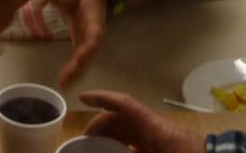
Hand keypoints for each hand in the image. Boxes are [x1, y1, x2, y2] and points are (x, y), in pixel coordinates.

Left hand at [31, 0, 106, 87]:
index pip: (94, 36)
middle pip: (90, 55)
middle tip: (65, 81)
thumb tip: (34, 5)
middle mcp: (95, 33)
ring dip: (77, 74)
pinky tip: (64, 81)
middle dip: (79, 68)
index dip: (88, 48)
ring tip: (64, 85)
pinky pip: (81, 60)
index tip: (79, 58)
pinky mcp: (84, 44)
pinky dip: (75, 71)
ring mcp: (91, 41)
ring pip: (87, 61)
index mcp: (93, 18)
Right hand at [80, 90, 203, 152]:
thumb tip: (115, 152)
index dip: (101, 98)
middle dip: (100, 126)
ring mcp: (158, 138)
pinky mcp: (163, 147)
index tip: (82, 98)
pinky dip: (123, 147)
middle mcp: (153, 128)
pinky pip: (137, 142)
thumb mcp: (160, 152)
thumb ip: (133, 152)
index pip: (124, 104)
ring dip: (110, 137)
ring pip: (128, 131)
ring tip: (95, 149)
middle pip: (120, 119)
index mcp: (153, 127)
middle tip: (83, 141)